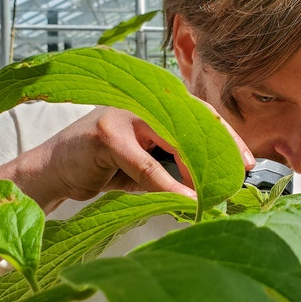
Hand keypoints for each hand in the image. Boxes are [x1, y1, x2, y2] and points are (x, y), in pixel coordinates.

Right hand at [17, 106, 253, 209]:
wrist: (52, 171)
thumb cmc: (100, 166)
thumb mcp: (144, 165)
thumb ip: (173, 168)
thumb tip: (210, 187)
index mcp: (153, 105)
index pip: (199, 117)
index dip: (226, 138)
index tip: (247, 162)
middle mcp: (141, 102)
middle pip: (193, 121)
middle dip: (221, 149)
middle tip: (240, 175)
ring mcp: (123, 113)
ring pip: (173, 140)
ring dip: (197, 170)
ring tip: (214, 193)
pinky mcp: (106, 133)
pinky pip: (146, 164)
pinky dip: (168, 184)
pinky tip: (185, 199)